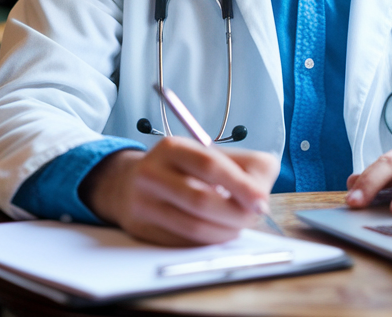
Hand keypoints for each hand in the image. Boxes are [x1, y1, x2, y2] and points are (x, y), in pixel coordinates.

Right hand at [82, 137, 278, 245]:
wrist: (130, 183)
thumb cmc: (183, 170)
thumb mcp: (210, 155)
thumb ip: (244, 169)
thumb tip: (260, 201)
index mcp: (172, 148)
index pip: (210, 166)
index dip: (241, 186)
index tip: (261, 202)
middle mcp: (151, 173)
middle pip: (201, 201)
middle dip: (236, 214)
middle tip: (251, 218)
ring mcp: (142, 202)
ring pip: (194, 227)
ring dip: (224, 232)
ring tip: (235, 226)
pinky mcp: (140, 228)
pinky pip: (183, 242)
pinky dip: (206, 242)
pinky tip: (214, 233)